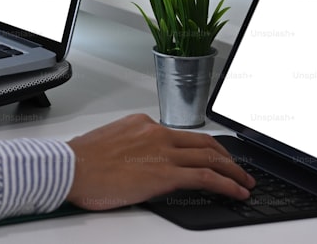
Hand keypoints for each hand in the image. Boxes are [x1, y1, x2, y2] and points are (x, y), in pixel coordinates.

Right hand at [65, 114, 254, 209]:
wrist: (71, 168)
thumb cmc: (80, 161)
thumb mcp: (108, 144)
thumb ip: (129, 148)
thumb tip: (136, 162)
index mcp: (143, 124)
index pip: (181, 135)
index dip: (201, 147)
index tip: (210, 155)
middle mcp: (157, 133)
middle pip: (203, 142)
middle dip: (226, 156)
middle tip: (238, 168)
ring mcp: (163, 152)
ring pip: (211, 157)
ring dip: (233, 171)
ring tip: (245, 182)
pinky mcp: (166, 174)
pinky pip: (206, 177)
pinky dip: (227, 184)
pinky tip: (237, 192)